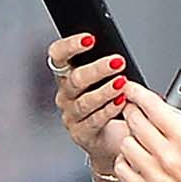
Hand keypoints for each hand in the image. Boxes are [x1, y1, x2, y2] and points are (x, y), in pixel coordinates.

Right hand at [43, 31, 132, 179]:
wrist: (113, 142)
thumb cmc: (110, 105)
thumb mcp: (106, 80)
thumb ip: (107, 66)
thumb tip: (118, 54)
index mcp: (66, 75)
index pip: (58, 55)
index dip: (70, 45)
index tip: (89, 39)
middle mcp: (65, 94)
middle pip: (74, 79)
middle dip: (97, 69)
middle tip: (117, 62)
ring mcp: (71, 115)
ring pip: (84, 101)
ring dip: (105, 91)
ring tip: (122, 83)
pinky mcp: (81, 133)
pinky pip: (94, 120)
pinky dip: (109, 110)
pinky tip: (120, 102)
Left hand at [112, 80, 180, 181]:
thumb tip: (168, 117)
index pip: (154, 108)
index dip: (137, 93)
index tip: (130, 89)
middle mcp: (169, 157)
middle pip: (135, 122)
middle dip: (130, 112)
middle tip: (131, 111)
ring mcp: (155, 177)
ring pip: (125, 144)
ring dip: (129, 139)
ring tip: (138, 141)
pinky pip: (122, 170)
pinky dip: (124, 162)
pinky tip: (134, 162)